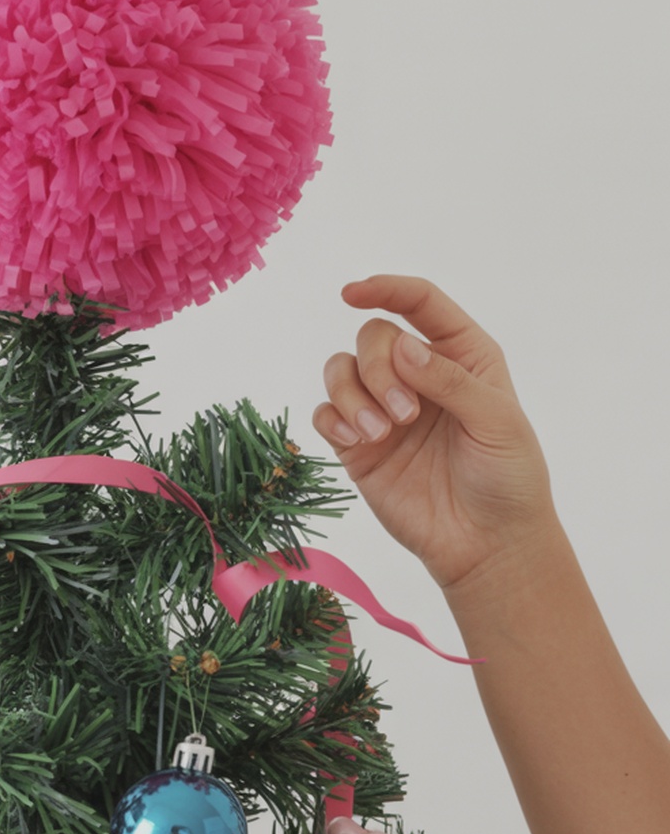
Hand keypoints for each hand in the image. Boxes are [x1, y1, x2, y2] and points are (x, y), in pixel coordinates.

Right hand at [313, 275, 555, 590]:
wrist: (487, 544)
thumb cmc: (508, 478)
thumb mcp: (495, 421)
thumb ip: (449, 380)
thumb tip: (402, 346)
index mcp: (462, 355)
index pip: (420, 302)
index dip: (386, 288)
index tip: (352, 292)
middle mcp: (419, 374)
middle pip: (373, 337)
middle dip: (379, 369)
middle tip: (404, 416)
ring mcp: (384, 409)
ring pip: (341, 370)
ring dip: (352, 396)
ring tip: (379, 434)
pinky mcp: (359, 446)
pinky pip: (325, 413)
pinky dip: (332, 419)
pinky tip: (355, 441)